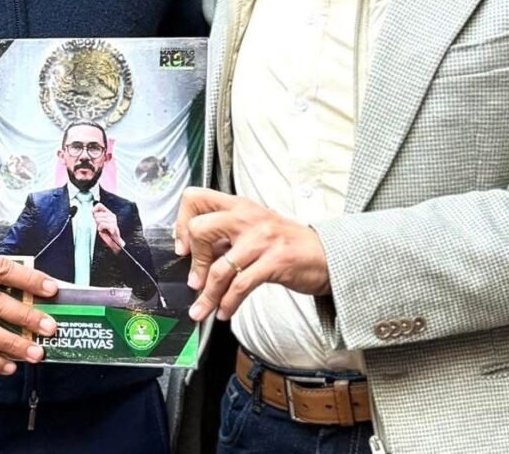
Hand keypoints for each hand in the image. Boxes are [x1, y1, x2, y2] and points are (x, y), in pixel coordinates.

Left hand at [93, 202, 122, 252]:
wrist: (114, 241)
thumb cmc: (107, 232)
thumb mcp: (100, 222)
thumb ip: (97, 215)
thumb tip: (92, 210)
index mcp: (108, 213)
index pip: (99, 205)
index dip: (94, 210)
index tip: (93, 215)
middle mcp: (112, 215)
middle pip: (97, 214)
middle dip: (96, 221)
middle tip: (101, 226)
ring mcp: (113, 221)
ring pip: (99, 219)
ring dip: (99, 226)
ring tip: (103, 229)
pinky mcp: (113, 226)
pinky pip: (102, 224)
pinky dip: (100, 229)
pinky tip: (103, 231)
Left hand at [174, 187, 330, 321]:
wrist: (326, 254)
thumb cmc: (287, 242)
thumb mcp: (254, 228)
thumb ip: (226, 235)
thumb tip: (193, 253)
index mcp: (239, 205)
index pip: (195, 197)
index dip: (181, 223)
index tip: (184, 248)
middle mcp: (248, 216)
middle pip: (200, 229)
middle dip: (194, 261)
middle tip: (195, 280)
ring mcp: (262, 238)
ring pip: (219, 268)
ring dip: (207, 295)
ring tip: (203, 309)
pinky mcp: (275, 261)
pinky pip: (240, 286)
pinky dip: (228, 303)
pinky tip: (225, 311)